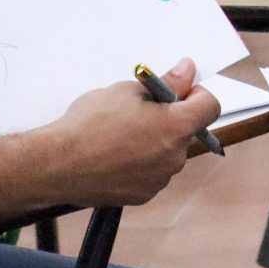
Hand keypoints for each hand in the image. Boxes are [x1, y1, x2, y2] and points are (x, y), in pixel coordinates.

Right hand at [52, 58, 221, 205]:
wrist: (58, 164)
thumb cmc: (90, 124)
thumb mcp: (128, 91)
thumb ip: (166, 83)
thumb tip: (187, 72)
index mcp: (176, 127)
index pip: (210, 107)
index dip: (197, 94)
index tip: (178, 90)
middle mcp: (174, 157)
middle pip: (187, 131)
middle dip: (171, 118)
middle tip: (140, 110)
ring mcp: (159, 180)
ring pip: (169, 153)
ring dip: (156, 141)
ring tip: (121, 134)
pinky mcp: (143, 195)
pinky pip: (153, 172)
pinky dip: (142, 163)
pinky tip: (115, 155)